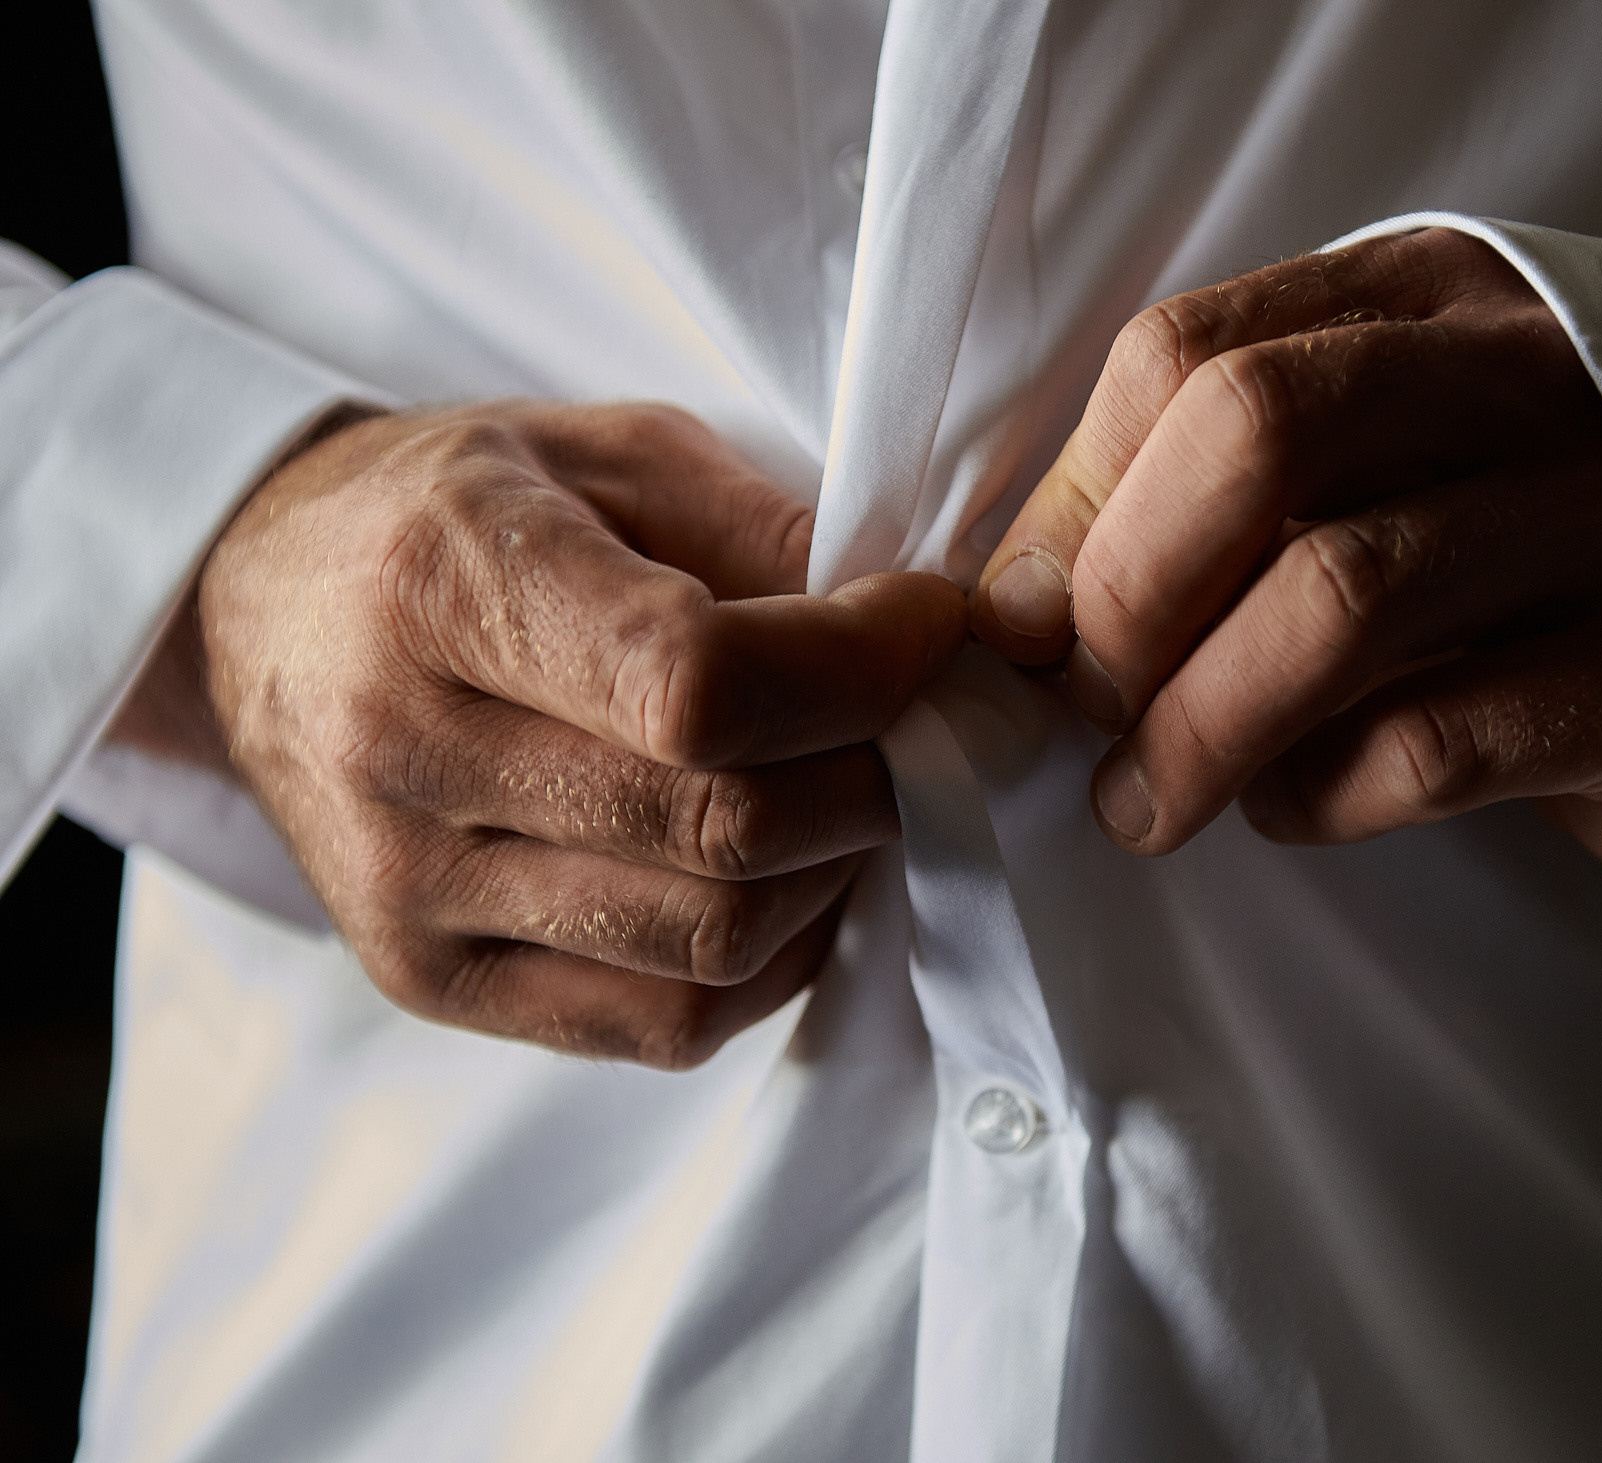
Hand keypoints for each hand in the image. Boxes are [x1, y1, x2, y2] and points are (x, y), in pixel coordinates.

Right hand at [121, 400, 963, 1064]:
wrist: (263, 607)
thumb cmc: (457, 514)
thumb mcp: (610, 453)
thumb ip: (766, 532)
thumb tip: (922, 634)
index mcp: (442, 584)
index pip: (700, 687)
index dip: (861, 669)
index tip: (929, 624)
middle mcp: (401, 752)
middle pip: (726, 828)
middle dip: (876, 770)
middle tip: (910, 713)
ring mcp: (406, 891)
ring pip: (714, 942)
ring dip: (833, 868)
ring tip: (840, 782)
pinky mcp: (428, 980)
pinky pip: (667, 1022)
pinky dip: (771, 959)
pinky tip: (777, 874)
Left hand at [971, 228, 1601, 873]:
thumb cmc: (1504, 533)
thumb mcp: (1371, 456)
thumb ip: (1210, 489)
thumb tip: (1017, 607)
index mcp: (1417, 302)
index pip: (1186, 354)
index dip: (1073, 502)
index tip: (1024, 623)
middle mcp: (1517, 381)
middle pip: (1257, 434)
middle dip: (1127, 596)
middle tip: (1085, 709)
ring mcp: (1601, 520)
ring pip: (1342, 597)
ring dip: (1196, 726)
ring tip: (1145, 801)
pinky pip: (1430, 743)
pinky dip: (1317, 793)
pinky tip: (1291, 806)